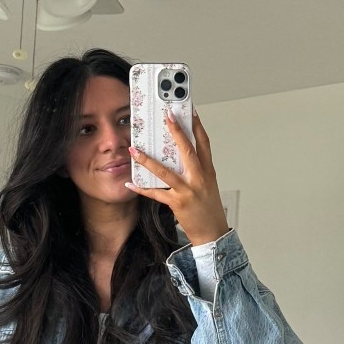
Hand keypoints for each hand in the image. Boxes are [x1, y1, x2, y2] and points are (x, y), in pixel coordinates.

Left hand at [128, 110, 229, 246]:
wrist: (212, 232)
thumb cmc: (208, 208)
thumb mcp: (207, 184)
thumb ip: (196, 168)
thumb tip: (179, 153)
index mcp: (207, 171)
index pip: (204, 143)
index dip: (197, 125)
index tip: (190, 111)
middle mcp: (199, 178)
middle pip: (187, 150)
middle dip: (177, 132)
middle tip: (167, 116)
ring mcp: (188, 190)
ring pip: (165, 171)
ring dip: (147, 160)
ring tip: (134, 150)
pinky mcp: (177, 203)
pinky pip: (156, 193)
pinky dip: (142, 189)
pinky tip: (131, 184)